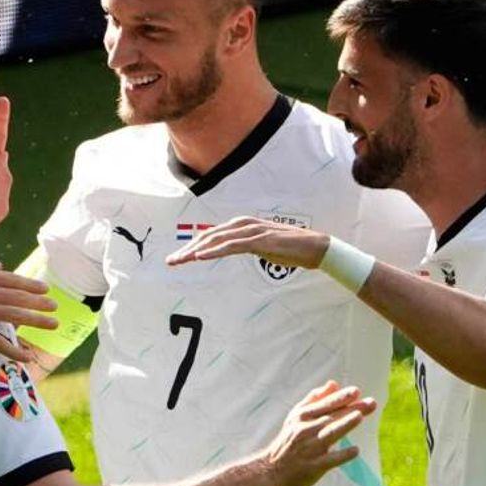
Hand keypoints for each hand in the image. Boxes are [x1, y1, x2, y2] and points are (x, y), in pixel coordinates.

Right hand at [0, 255, 56, 361]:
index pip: (14, 280)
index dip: (32, 286)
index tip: (45, 290)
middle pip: (20, 298)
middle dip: (40, 304)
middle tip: (56, 308)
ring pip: (15, 316)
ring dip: (37, 321)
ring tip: (52, 325)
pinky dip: (13, 350)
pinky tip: (26, 356)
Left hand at [166, 216, 331, 268]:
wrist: (315, 247)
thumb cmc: (289, 249)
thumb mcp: (261, 247)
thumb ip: (245, 246)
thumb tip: (231, 249)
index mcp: (242, 226)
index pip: (211, 236)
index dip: (192, 246)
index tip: (177, 258)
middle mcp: (243, 224)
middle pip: (208, 236)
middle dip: (187, 249)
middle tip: (170, 261)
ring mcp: (252, 231)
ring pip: (217, 240)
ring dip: (195, 250)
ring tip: (179, 260)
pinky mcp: (260, 239)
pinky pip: (232, 246)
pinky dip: (214, 250)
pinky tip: (200, 257)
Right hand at [262, 382, 376, 485]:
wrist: (271, 472)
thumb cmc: (288, 441)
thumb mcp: (296, 417)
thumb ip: (315, 399)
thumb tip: (334, 383)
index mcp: (301, 416)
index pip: (325, 404)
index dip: (340, 397)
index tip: (356, 391)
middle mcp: (305, 430)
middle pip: (331, 417)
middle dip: (352, 409)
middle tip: (371, 403)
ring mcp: (309, 449)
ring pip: (329, 434)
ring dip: (344, 425)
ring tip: (359, 417)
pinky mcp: (313, 467)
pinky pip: (330, 460)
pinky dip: (342, 455)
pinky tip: (355, 450)